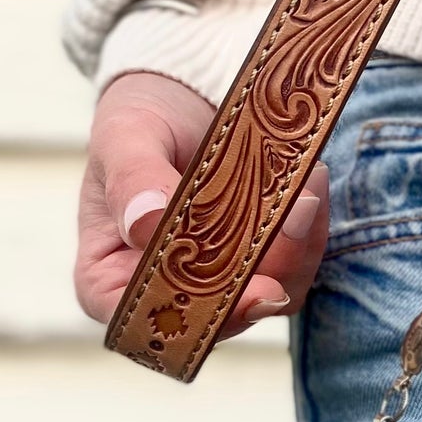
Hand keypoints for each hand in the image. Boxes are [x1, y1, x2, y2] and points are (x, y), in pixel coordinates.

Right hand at [75, 71, 329, 338]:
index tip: (252, 288)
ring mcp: (222, 283)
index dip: (199, 315)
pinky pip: (298, 263)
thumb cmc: (138, 124)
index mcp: (110, 280)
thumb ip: (132, 177)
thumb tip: (146, 220)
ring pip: (273, 292)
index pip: (147, 320)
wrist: (181, 101)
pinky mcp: (264, 265)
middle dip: (268, 266)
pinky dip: (310, 225)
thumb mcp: (124, 137)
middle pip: (225, 313)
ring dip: (299, 242)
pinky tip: (311, 180)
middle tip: (298, 206)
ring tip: (306, 179)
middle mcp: (168, 293)